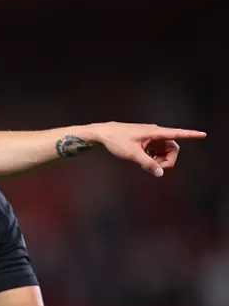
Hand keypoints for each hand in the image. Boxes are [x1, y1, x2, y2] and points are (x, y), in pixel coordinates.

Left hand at [92, 122, 206, 176]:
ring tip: (146, 166)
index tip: (203, 134)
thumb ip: (148, 164)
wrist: (102, 135)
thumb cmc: (116, 141)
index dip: (191, 134)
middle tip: (157, 169)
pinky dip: (153, 158)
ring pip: (164, 151)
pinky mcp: (144, 141)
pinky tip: (144, 163)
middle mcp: (154, 133)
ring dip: (160, 160)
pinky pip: (156, 151)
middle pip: (172, 147)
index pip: (176, 133)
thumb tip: (161, 173)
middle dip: (168, 159)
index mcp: (154, 132)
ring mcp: (150, 137)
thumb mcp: (132, 154)